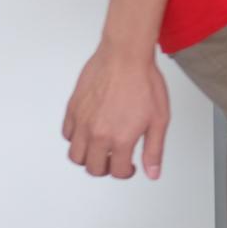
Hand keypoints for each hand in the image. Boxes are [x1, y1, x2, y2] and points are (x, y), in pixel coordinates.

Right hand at [63, 44, 169, 178]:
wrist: (125, 55)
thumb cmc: (144, 81)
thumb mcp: (159, 119)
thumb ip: (154, 150)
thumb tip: (152, 172)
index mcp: (120, 139)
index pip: (116, 171)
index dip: (125, 172)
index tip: (128, 166)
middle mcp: (97, 134)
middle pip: (93, 168)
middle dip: (105, 168)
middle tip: (114, 159)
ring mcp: (82, 121)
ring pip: (75, 155)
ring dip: (87, 157)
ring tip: (100, 148)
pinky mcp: (73, 108)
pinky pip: (67, 133)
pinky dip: (76, 138)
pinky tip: (89, 131)